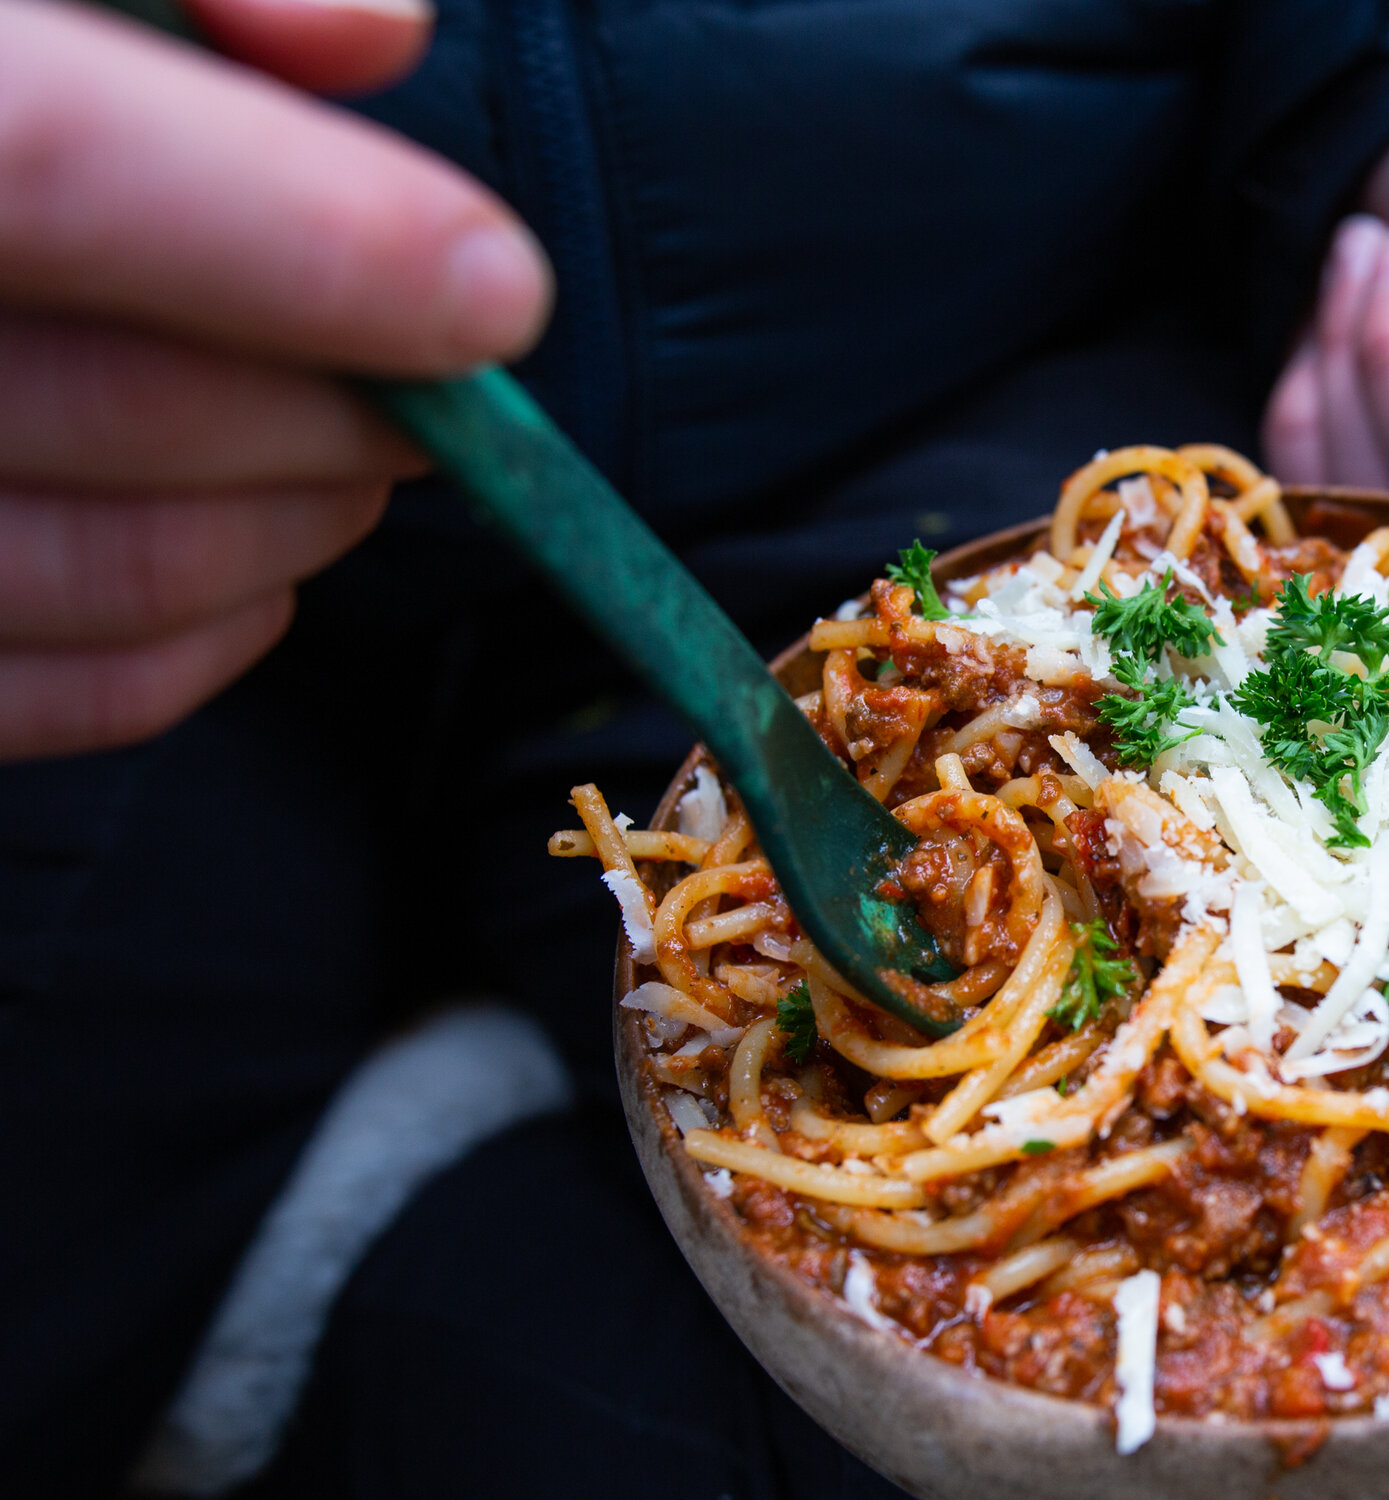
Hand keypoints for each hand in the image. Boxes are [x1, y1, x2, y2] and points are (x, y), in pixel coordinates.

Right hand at [0, 0, 548, 760]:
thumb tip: (374, 37)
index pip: (42, 163)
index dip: (300, 236)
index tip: (494, 286)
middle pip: (104, 396)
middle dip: (340, 397)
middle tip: (459, 369)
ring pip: (88, 566)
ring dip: (294, 521)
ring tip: (380, 451)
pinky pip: (27, 697)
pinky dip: (191, 645)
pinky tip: (264, 570)